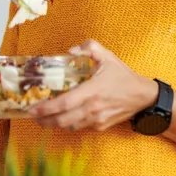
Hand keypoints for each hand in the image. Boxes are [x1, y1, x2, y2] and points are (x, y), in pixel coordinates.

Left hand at [29, 40, 157, 131]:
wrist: (143, 96)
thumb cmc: (123, 76)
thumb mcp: (108, 57)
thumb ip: (89, 48)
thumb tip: (70, 51)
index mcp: (92, 90)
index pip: (63, 103)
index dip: (45, 108)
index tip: (32, 110)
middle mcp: (92, 108)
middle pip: (61, 120)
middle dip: (44, 121)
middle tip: (33, 116)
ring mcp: (97, 119)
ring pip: (69, 126)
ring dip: (55, 124)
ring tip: (46, 118)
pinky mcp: (101, 126)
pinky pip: (81, 127)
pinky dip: (71, 124)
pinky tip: (67, 117)